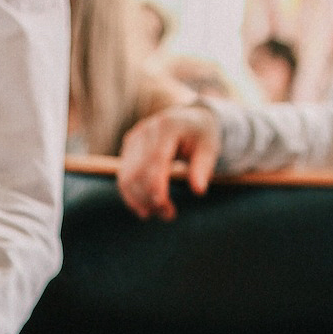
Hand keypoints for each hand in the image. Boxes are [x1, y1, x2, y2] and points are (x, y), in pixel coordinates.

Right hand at [117, 104, 220, 220]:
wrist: (189, 118)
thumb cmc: (201, 136)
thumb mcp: (209, 148)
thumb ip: (203, 167)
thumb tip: (199, 190)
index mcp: (168, 126)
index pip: (155, 161)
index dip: (156, 186)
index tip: (164, 207)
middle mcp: (146, 130)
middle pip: (138, 172)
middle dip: (149, 198)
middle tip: (167, 215)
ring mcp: (134, 138)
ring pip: (127, 177)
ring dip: (138, 200)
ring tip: (154, 214)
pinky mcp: (128, 147)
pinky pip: (123, 176)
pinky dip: (131, 195)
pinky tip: (143, 208)